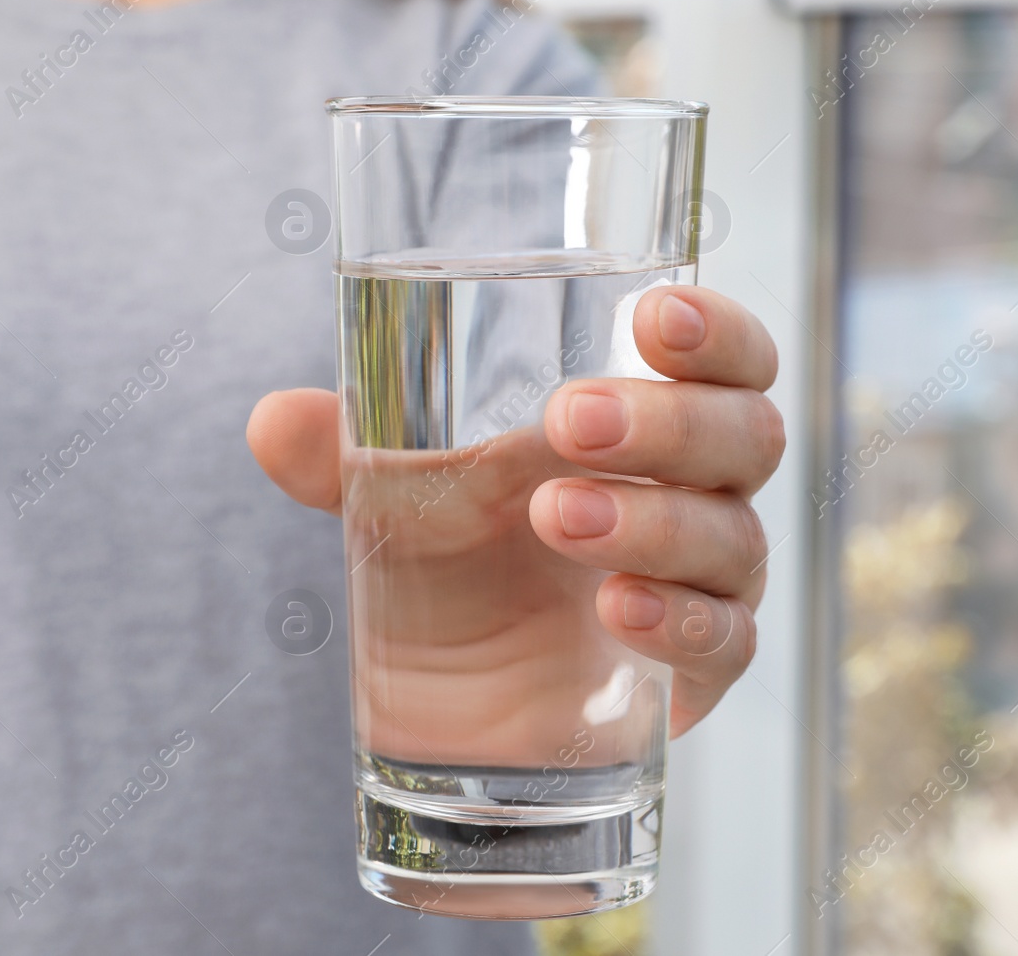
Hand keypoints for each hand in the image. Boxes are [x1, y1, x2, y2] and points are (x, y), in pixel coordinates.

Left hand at [248, 285, 782, 745]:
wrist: (456, 702)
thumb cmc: (455, 566)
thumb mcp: (395, 501)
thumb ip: (340, 458)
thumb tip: (271, 422)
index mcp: (650, 427)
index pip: (730, 362)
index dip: (716, 332)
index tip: (653, 314)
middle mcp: (697, 496)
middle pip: (745, 437)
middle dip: (667, 423)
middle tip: (568, 421)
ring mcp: (706, 585)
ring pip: (733, 538)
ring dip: (654, 521)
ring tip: (555, 516)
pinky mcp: (697, 673)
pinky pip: (725, 643)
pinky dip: (679, 621)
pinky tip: (616, 609)